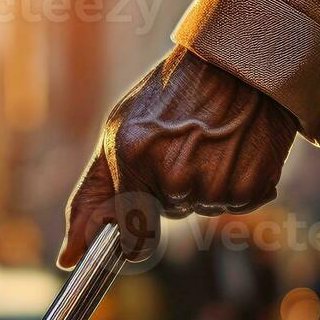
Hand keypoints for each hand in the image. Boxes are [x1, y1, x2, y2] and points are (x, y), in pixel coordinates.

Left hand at [58, 47, 298, 268]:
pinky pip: (239, 203)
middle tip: (186, 141)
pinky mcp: (253, 187)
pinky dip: (239, 181)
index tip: (136, 233)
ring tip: (214, 138)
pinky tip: (238, 146)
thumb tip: (67, 260)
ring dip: (207, 182)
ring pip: (204, 207)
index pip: (129, 236)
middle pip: (170, 213)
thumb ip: (91, 197)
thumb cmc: (172, 95)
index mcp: (133, 156)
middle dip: (173, 186)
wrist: (239, 60)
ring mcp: (216, 184)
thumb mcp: (119, 133)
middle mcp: (174, 176)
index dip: (134, 237)